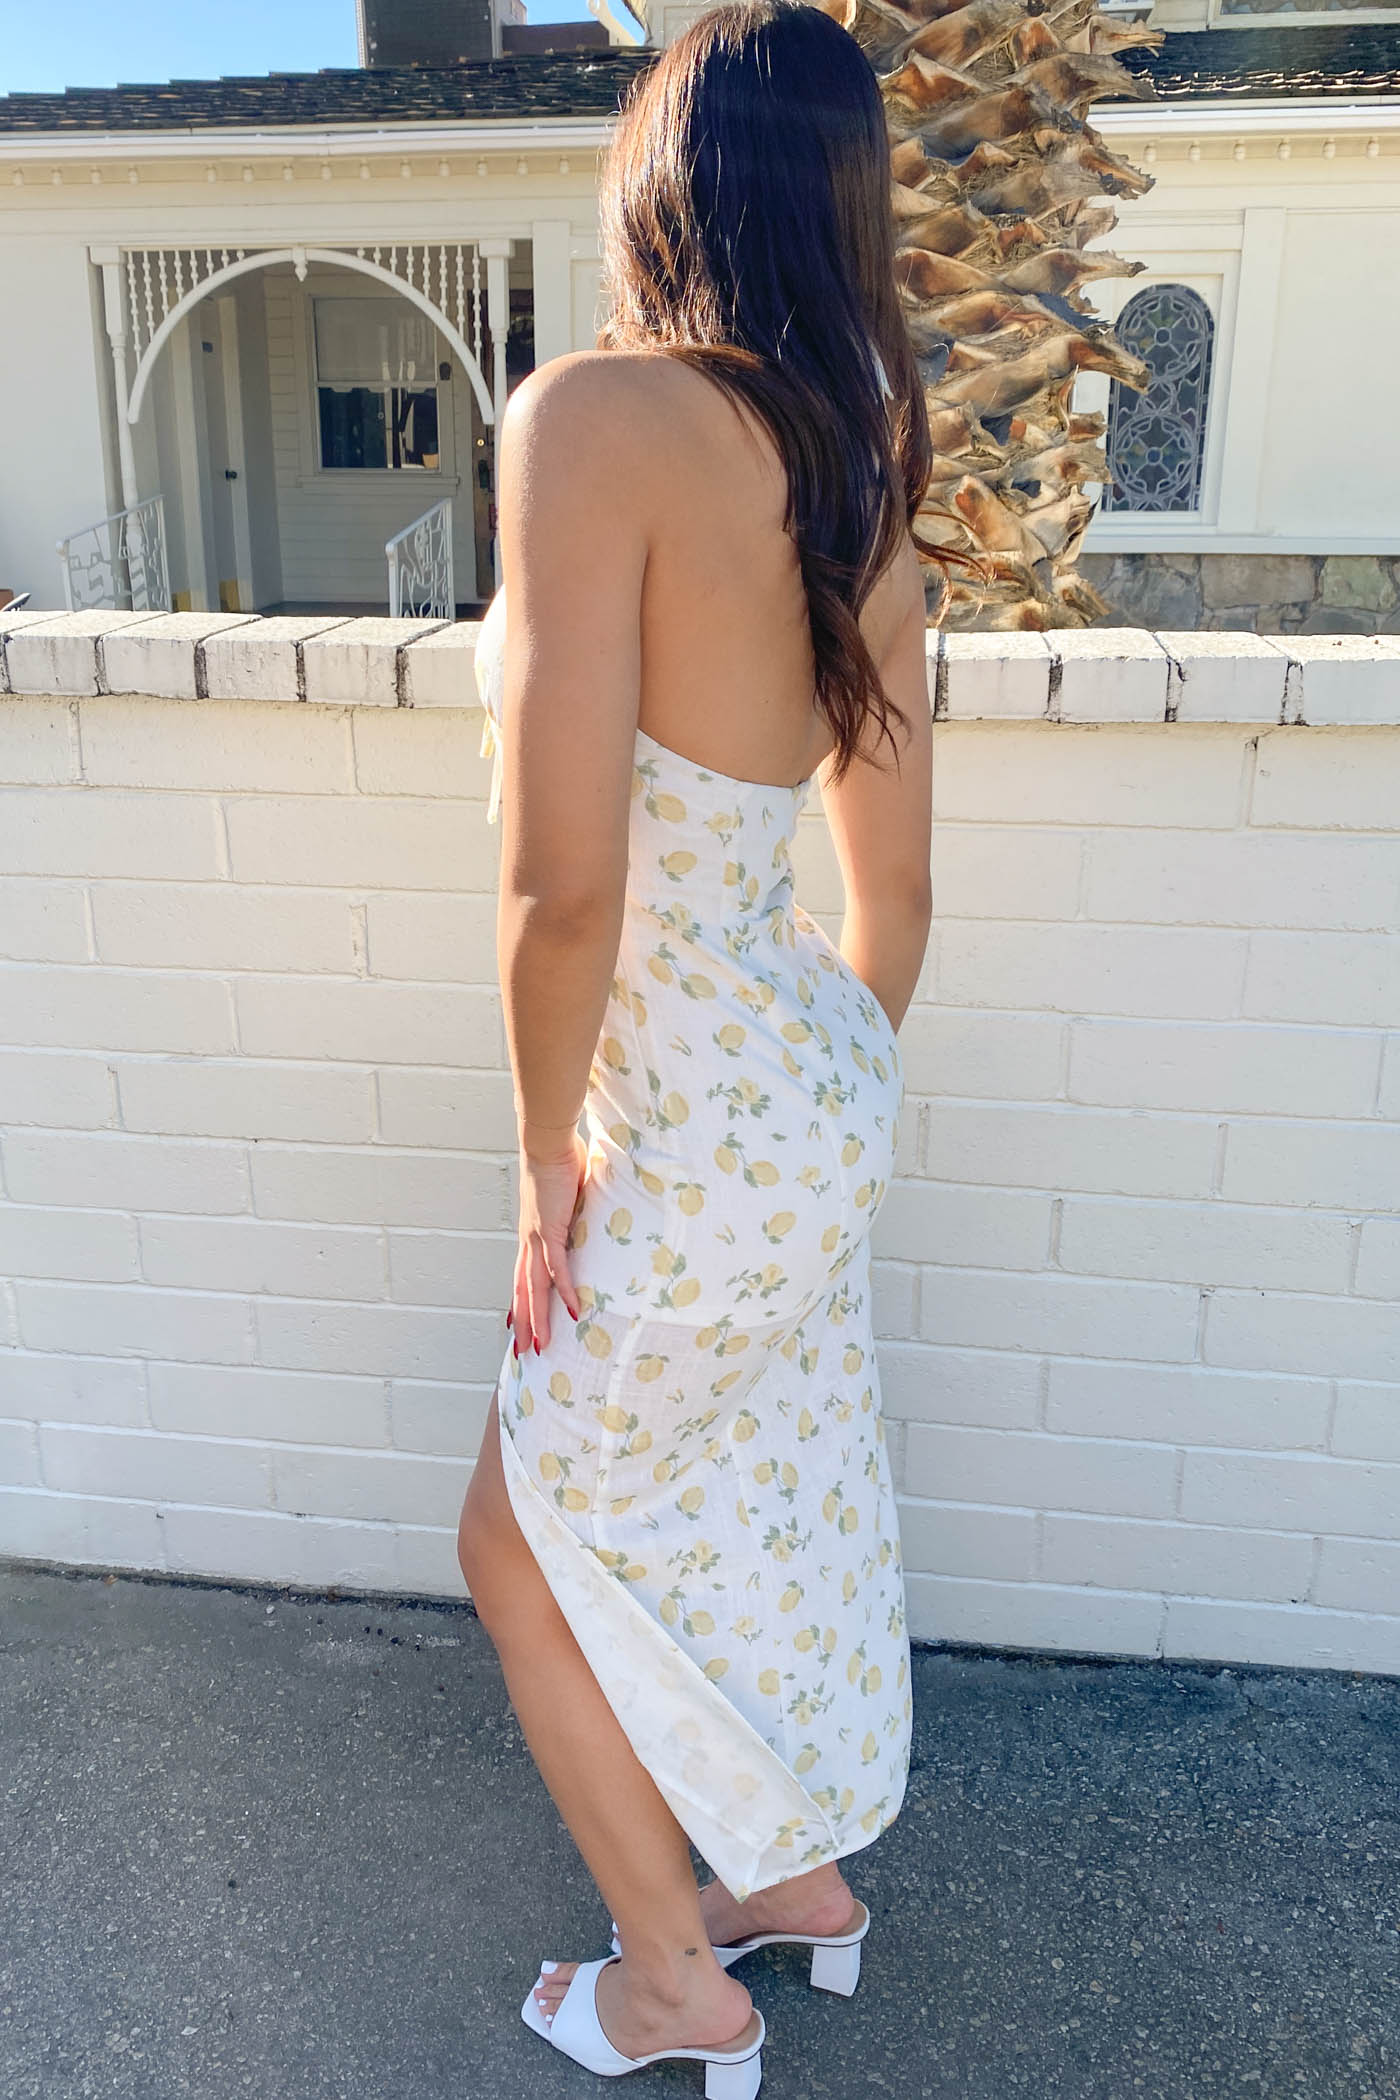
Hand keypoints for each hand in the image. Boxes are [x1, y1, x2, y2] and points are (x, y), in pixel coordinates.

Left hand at [511, 1125, 586, 1354]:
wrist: (548, 1140)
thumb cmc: (559, 1158)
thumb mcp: (569, 1193)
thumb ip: (576, 1208)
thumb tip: (589, 1212)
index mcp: (532, 1231)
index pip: (522, 1274)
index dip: (520, 1300)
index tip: (515, 1323)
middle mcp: (529, 1239)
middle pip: (523, 1289)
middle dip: (523, 1322)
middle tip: (523, 1351)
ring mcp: (537, 1236)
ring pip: (534, 1287)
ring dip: (537, 1318)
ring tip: (540, 1345)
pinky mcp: (550, 1230)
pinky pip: (558, 1269)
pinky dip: (564, 1292)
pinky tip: (572, 1312)